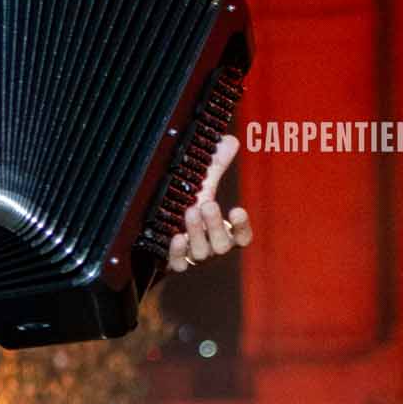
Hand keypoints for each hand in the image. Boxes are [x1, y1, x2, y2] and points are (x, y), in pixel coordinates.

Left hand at [166, 132, 251, 272]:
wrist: (160, 234)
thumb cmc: (189, 208)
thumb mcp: (203, 187)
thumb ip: (216, 166)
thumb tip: (230, 140)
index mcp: (225, 232)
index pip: (243, 237)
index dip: (242, 226)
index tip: (237, 209)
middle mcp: (212, 248)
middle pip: (222, 245)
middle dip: (215, 225)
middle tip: (207, 204)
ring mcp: (194, 258)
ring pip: (201, 254)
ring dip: (196, 232)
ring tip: (190, 211)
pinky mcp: (175, 263)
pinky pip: (179, 264)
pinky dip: (177, 252)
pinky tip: (175, 237)